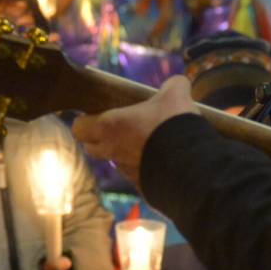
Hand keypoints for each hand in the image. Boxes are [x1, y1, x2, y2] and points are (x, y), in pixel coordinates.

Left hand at [72, 75, 197, 189]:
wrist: (192, 164)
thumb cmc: (175, 124)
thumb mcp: (176, 94)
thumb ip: (173, 85)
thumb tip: (178, 82)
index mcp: (109, 126)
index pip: (78, 128)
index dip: (85, 121)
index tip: (97, 114)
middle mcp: (112, 151)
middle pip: (91, 148)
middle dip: (100, 139)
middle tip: (120, 128)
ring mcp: (126, 171)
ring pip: (115, 162)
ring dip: (124, 153)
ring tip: (147, 142)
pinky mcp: (142, 187)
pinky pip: (136, 176)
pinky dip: (144, 168)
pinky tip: (162, 160)